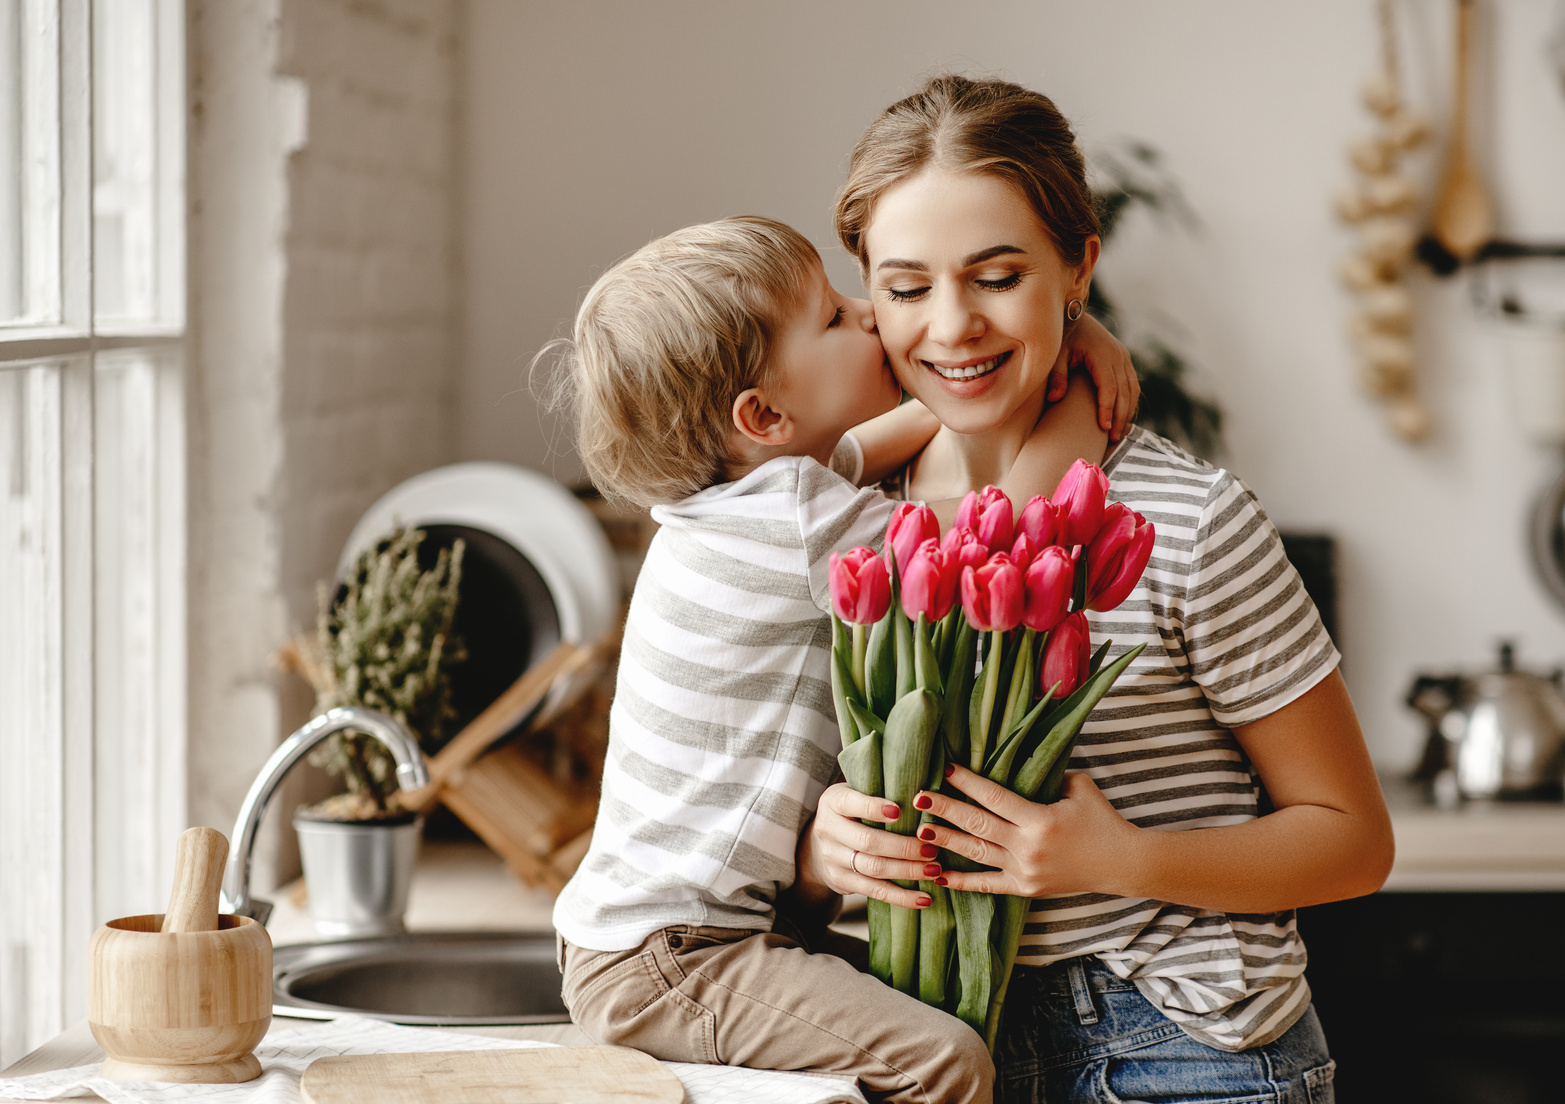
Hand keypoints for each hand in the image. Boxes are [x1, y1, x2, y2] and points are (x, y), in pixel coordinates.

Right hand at [800, 783, 941, 908]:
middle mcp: (829, 829)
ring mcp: (833, 858)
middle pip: (868, 841)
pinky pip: (874, 891)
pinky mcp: (841, 881)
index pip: (851, 803)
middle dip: (903, 847)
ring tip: (934, 870)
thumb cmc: (852, 812)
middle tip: (932, 849)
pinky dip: (901, 897)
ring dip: (908, 871)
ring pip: (873, 868)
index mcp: (833, 801)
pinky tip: (924, 898)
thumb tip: (925, 795)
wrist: (819, 845)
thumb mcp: (857, 793)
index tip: (900, 811)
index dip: (874, 808)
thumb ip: (880, 791)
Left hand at [912, 765, 1138, 897]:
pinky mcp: (1025, 888)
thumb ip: (1048, 775)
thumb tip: (1018, 761)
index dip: (968, 781)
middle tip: (918, 798)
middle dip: (946, 810)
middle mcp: (1027, 847)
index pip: (994, 796)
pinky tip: (937, 875)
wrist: (1122, 864)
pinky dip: (961, 882)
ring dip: (946, 842)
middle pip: (978, 824)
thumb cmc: (1101, 820)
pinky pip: (987, 885)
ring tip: (919, 831)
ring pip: (976, 854)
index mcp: (1039, 819)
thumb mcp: (1079, 788)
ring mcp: (1024, 871)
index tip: (946, 768)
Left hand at [1045, 313, 1138, 440]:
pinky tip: (1123, 419)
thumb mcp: (1056, 354)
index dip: (1108, 408)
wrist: (1074, 315)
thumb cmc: (1063, 336)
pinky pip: (1132, 385)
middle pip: (1124, 391)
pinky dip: (1130, 402)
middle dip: (1120, 416)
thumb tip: (1055, 398)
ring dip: (1128, 412)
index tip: (1104, 428)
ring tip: (1118, 434)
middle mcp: (1118, 356)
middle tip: (1112, 439)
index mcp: (1102, 354)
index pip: (1109, 386)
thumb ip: (1056, 375)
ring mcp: (1123, 358)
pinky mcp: (1124, 361)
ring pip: (1132, 389)